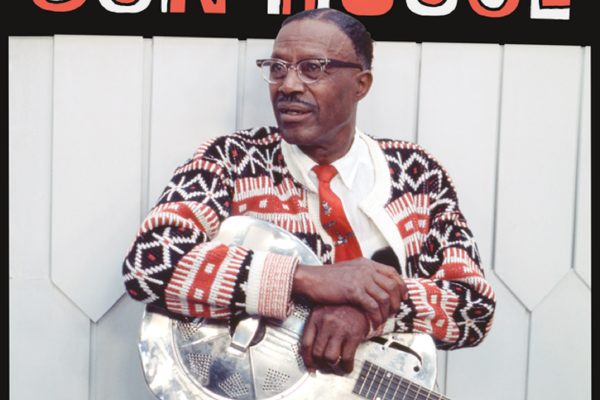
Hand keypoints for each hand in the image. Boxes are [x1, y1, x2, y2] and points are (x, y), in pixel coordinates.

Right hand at [292, 258, 406, 326]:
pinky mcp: (354, 291)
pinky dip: (376, 317)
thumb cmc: (327, 278)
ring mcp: (360, 280)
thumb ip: (362, 274)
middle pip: (393, 285)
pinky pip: (373, 306)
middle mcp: (366, 270)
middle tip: (394, 312)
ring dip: (387, 312)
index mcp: (366, 264)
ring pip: (385, 297)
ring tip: (383, 320)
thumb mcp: (349, 270)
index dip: (401, 285)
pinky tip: (373, 324)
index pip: (392, 272)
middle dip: (397, 301)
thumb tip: (374, 285)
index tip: (403, 296)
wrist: (311, 280)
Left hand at [301, 305, 368, 373]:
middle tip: (325, 366)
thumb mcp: (325, 311)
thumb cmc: (343, 307)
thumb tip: (312, 350)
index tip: (311, 366)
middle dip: (321, 364)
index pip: (306, 344)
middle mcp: (326, 323)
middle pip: (317, 353)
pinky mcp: (353, 335)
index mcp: (316, 317)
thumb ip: (317, 326)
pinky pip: (346, 358)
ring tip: (335, 365)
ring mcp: (339, 329)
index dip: (307, 359)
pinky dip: (346, 367)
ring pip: (330, 357)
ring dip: (333, 366)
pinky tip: (347, 367)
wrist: (362, 301)